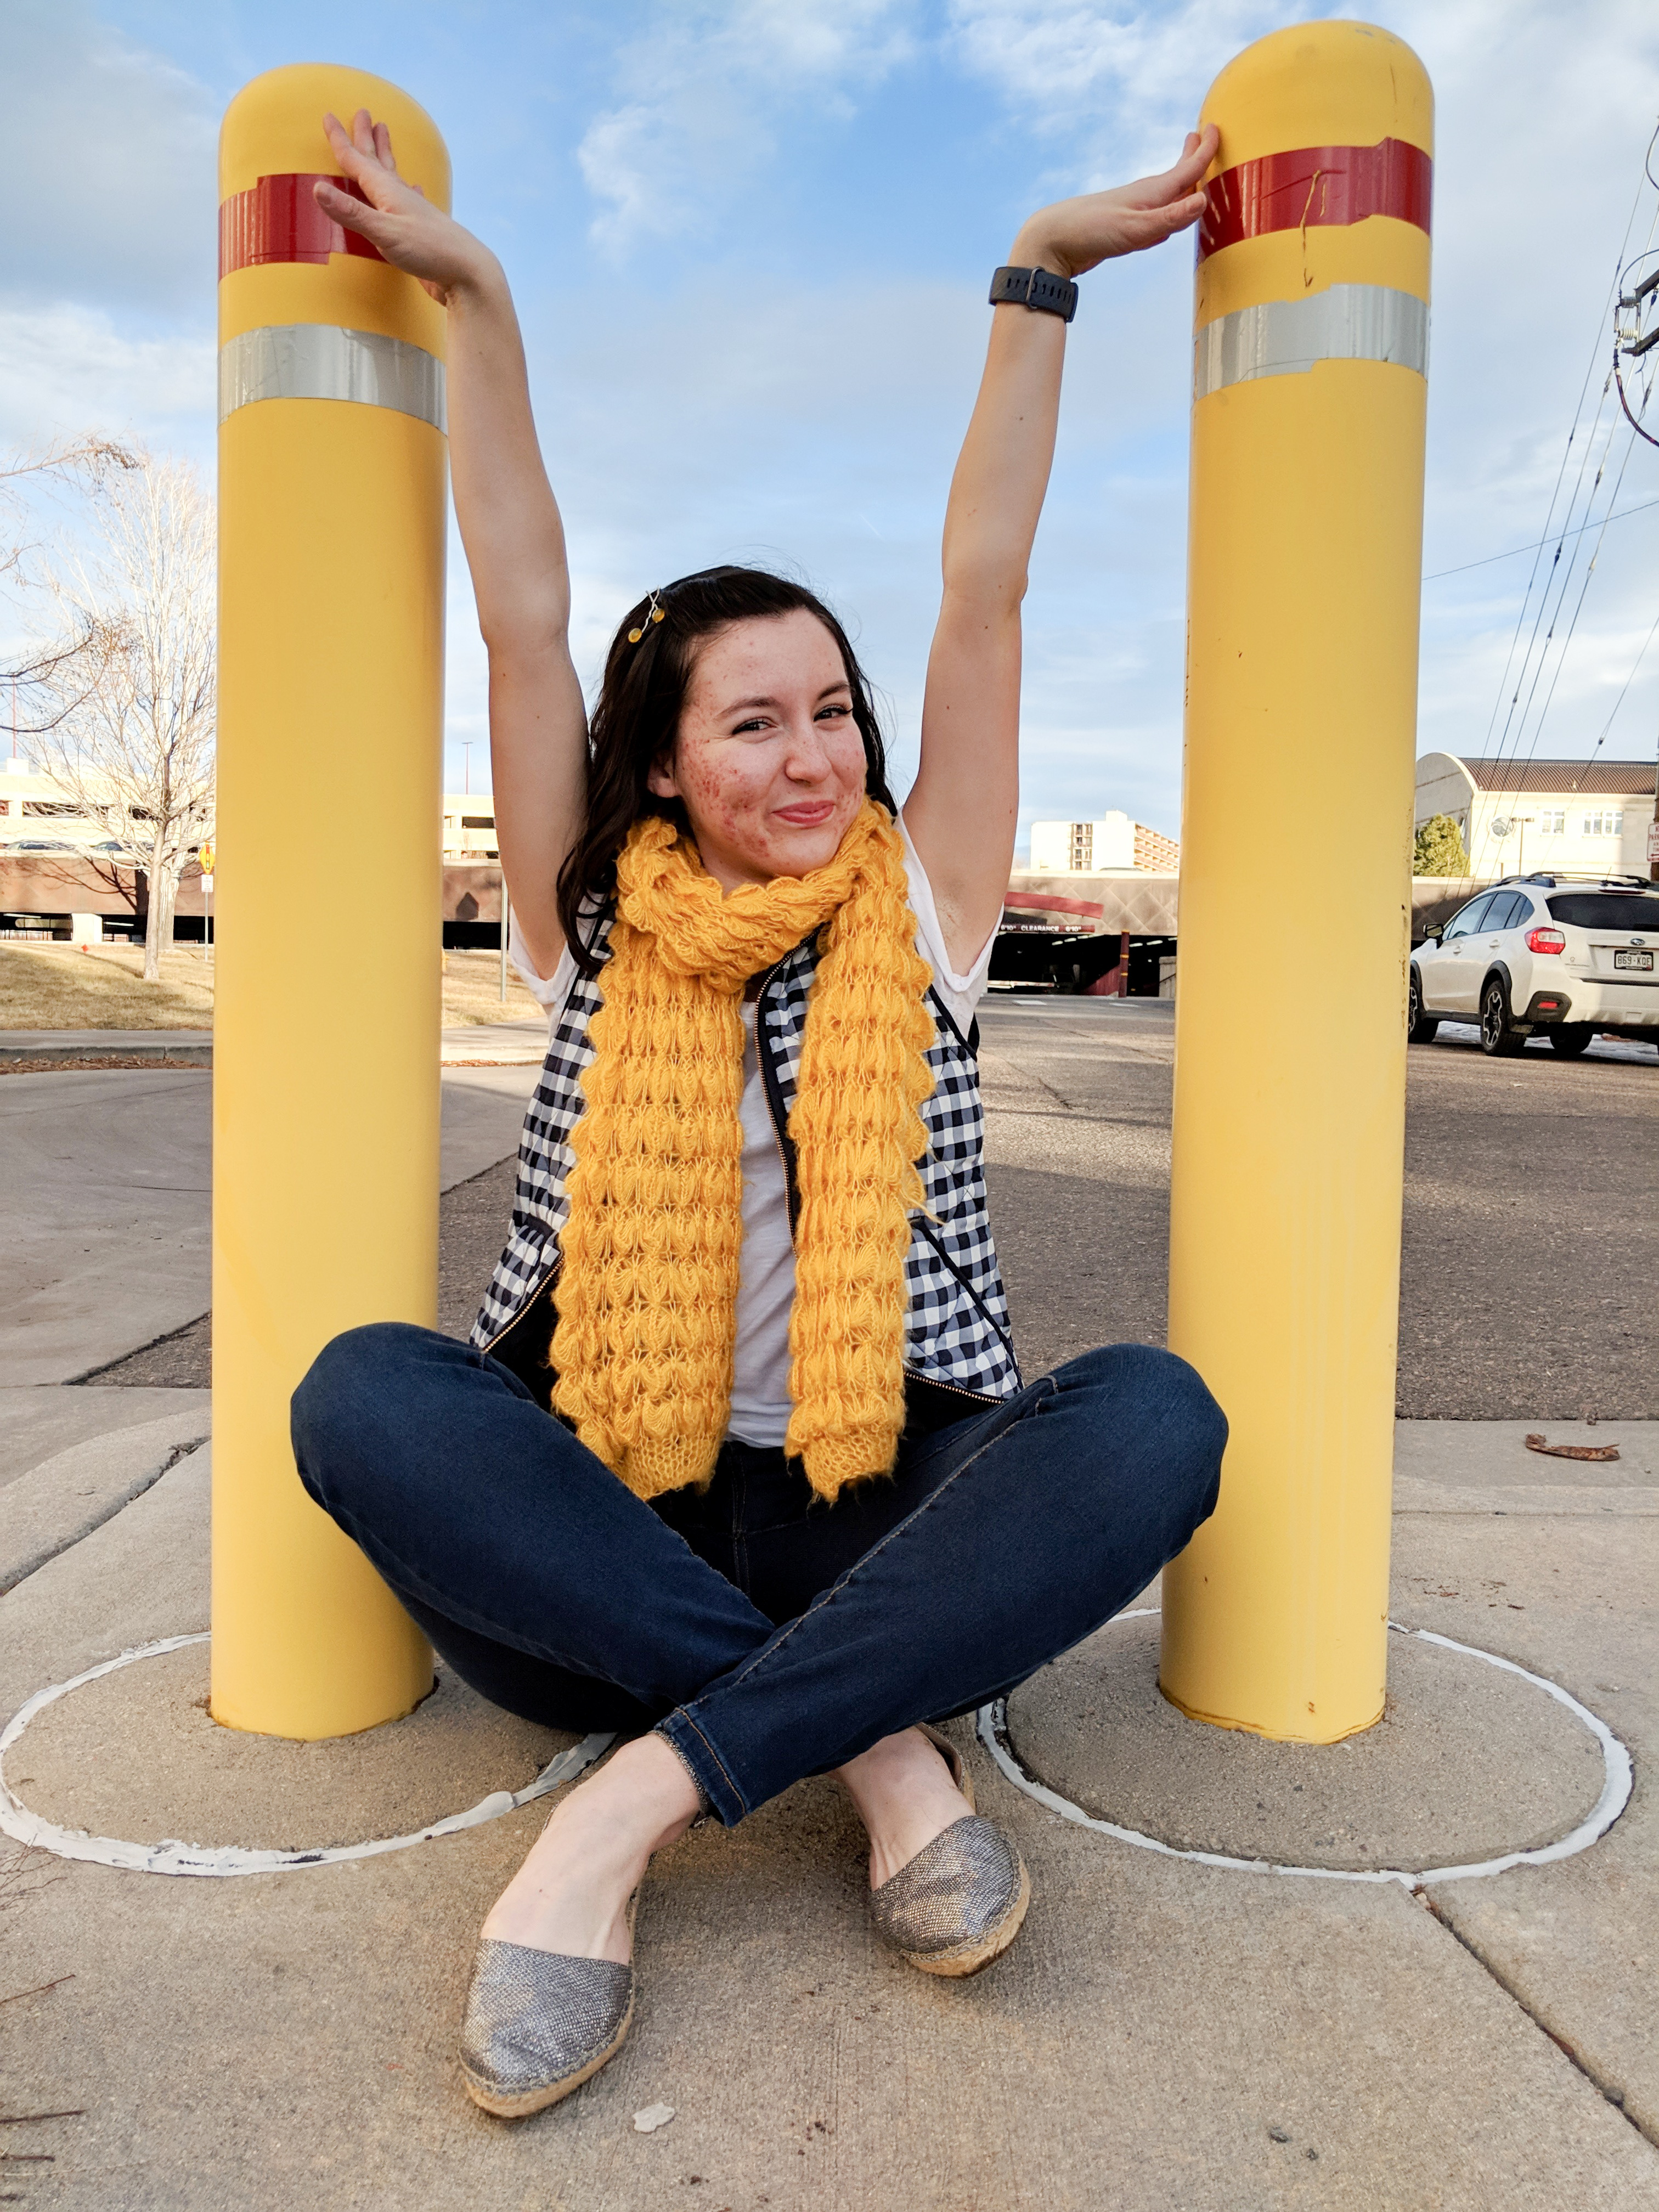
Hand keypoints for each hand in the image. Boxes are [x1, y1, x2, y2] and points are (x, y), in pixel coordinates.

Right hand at [313, 109, 494, 304]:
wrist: (468, 275)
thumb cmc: (429, 252)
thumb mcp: (385, 233)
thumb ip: (352, 213)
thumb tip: (318, 188)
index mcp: (388, 192)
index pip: (357, 160)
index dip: (340, 140)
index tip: (329, 116)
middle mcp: (400, 196)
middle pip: (378, 160)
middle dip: (366, 137)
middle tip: (363, 113)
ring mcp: (413, 212)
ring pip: (394, 175)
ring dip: (386, 155)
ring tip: (384, 136)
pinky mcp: (421, 230)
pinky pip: (411, 199)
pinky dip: (408, 188)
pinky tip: (414, 187)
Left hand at [1009, 125, 1218, 281]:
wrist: (1052, 241)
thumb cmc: (1091, 232)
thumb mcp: (1135, 229)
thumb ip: (1170, 219)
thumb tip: (1203, 201)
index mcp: (1152, 194)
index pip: (1187, 170)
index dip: (1204, 152)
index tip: (1215, 128)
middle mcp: (1145, 199)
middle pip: (1176, 176)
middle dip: (1191, 158)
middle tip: (1202, 137)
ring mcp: (1133, 212)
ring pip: (1165, 197)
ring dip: (1180, 186)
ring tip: (1190, 180)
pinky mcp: (1122, 229)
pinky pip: (1153, 218)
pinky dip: (1166, 214)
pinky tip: (1163, 223)